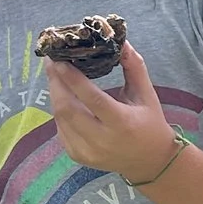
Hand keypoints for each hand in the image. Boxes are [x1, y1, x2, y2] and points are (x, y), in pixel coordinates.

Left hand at [46, 48, 177, 183]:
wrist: (150, 162)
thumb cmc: (150, 123)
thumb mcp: (146, 94)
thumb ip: (134, 67)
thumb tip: (121, 41)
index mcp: (122, 123)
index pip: (92, 98)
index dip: (73, 79)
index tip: (59, 61)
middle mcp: (103, 140)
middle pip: (68, 109)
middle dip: (56, 83)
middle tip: (51, 62)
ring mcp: (88, 152)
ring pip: (60, 119)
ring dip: (55, 95)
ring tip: (55, 76)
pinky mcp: (79, 156)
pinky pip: (61, 129)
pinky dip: (60, 111)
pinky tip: (64, 98)